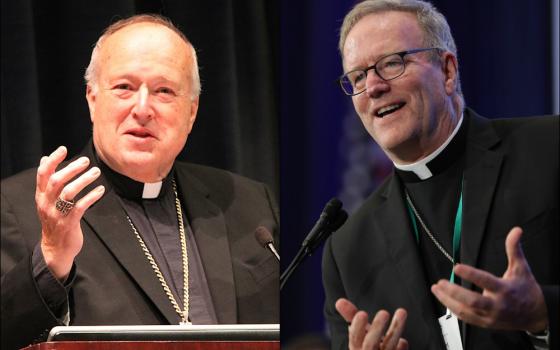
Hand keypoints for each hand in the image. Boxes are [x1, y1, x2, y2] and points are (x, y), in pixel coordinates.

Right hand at [35, 146, 104, 279]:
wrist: (56, 249)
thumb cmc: (54, 220)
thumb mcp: (47, 200)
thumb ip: (47, 181)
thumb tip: (44, 158)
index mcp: (41, 196)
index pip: (43, 174)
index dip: (52, 160)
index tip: (63, 149)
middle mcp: (47, 203)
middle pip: (56, 181)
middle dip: (72, 168)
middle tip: (86, 160)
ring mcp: (57, 214)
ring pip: (69, 192)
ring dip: (84, 180)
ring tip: (96, 172)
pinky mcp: (69, 223)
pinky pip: (80, 207)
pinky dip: (91, 196)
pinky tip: (101, 190)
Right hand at [335, 298, 407, 349]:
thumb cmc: (369, 346)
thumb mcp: (359, 333)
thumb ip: (351, 316)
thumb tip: (339, 301)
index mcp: (356, 348)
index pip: (355, 338)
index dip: (358, 327)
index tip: (362, 313)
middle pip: (370, 343)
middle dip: (377, 328)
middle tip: (384, 312)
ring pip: (389, 345)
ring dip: (396, 328)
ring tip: (401, 311)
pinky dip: (402, 347)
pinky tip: (402, 342)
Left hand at [431, 227, 547, 332]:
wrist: (536, 315)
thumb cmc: (525, 288)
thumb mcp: (521, 268)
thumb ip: (514, 249)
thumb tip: (516, 230)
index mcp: (505, 289)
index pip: (486, 281)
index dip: (471, 274)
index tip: (456, 266)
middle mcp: (497, 305)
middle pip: (473, 301)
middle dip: (454, 292)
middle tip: (440, 282)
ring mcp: (491, 317)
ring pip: (466, 312)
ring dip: (448, 301)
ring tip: (435, 289)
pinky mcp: (486, 324)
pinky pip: (467, 319)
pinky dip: (454, 310)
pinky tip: (444, 299)